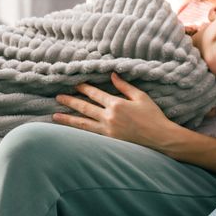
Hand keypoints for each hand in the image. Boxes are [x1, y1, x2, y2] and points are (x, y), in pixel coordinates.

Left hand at [53, 72, 180, 148]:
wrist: (160, 138)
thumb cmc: (154, 116)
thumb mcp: (141, 97)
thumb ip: (125, 86)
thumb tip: (112, 75)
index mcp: (117, 104)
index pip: (95, 94)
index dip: (84, 88)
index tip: (74, 84)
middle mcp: (109, 117)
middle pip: (85, 107)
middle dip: (70, 101)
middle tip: (58, 97)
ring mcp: (108, 130)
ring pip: (83, 123)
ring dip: (68, 119)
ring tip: (55, 116)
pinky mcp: (109, 141)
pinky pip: (90, 134)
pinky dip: (78, 131)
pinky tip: (70, 131)